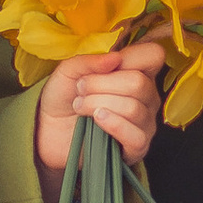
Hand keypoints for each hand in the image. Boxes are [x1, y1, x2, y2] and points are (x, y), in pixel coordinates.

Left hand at [36, 36, 166, 184]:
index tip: (103, 67)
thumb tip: (115, 58)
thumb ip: (90, 60)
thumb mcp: (69, 70)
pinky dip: (114, 125)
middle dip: (101, 84)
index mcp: (138, 73)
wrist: (48, 130)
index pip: (153, 55)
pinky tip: (96, 119)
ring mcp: (145, 123)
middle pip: (139, 83)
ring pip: (133, 108)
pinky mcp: (136, 147)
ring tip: (80, 106)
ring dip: (98, 104)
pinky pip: (136, 137)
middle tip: (80, 89)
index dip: (128, 57)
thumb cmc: (64, 96)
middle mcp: (147, 97)